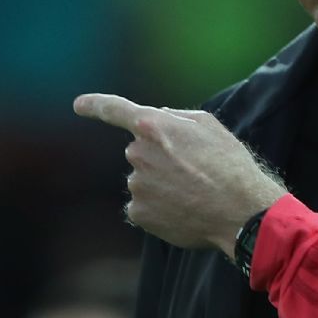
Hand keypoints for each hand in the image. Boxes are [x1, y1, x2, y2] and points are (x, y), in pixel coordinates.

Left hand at [73, 93, 287, 255]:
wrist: (239, 209)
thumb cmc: (229, 164)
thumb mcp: (211, 126)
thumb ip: (178, 117)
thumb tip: (159, 117)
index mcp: (153, 126)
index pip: (115, 110)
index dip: (95, 105)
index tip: (79, 105)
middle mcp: (138, 153)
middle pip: (140, 151)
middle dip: (160, 158)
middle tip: (194, 169)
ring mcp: (136, 185)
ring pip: (144, 180)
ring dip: (162, 184)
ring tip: (194, 192)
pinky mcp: (138, 212)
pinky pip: (144, 205)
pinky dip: (160, 207)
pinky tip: (184, 208)